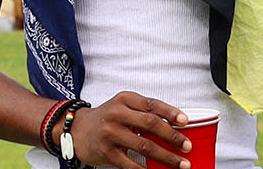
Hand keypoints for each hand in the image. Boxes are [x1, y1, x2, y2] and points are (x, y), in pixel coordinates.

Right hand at [59, 91, 192, 168]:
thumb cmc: (105, 118)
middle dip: (172, 136)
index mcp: (125, 99)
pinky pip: (130, 164)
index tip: (185, 121)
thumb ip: (144, 112)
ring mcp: (111, 134)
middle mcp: (117, 114)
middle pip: (151, 124)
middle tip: (187, 146)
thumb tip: (173, 125)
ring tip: (180, 163)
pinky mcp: (107, 152)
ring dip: (166, 156)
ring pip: (144, 146)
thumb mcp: (122, 106)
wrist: (76, 130)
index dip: (171, 113)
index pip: (152, 104)